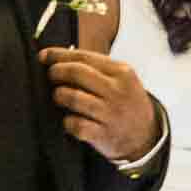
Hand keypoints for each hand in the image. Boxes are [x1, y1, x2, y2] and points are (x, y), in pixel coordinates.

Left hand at [38, 47, 158, 163]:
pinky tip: (69, 120)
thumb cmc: (126, 103)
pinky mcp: (103, 134)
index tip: (43, 55)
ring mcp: (110, 113)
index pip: (84, 57)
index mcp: (121, 72)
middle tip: (50, 76)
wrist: (146, 136)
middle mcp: (117, 91)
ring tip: (59, 97)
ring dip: (59, 96)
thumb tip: (58, 58)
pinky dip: (67, 121)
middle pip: (77, 73)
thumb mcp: (122, 79)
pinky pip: (75, 124)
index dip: (59, 55)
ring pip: (72, 97)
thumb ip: (96, 68)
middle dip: (56, 72)